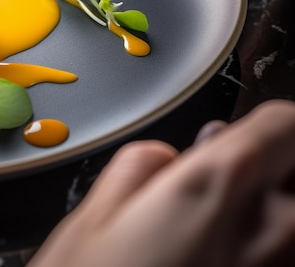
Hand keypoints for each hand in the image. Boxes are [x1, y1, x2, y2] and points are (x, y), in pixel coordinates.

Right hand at [28, 99, 294, 266]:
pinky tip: (230, 250)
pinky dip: (269, 245)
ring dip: (275, 206)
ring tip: (235, 213)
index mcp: (212, 189)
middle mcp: (261, 235)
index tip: (256, 126)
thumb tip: (168, 159)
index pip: (282, 126)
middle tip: (245, 169)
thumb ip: (138, 165)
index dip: (271, 118)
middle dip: (277, 163)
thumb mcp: (94, 214)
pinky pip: (284, 259)